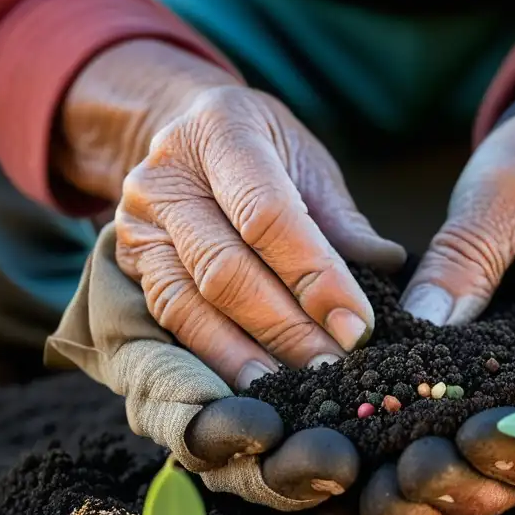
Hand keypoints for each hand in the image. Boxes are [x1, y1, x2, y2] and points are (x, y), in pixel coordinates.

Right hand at [56, 40, 404, 391]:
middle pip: (225, 269)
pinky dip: (213, 354)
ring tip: (294, 388)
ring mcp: (138, 221)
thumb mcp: (303, 157)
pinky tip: (251, 381)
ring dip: (246, 354)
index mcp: (221, 130)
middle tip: (333, 366)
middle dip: (286, 327)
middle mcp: (167, 176)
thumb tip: (387, 266)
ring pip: (189, 303)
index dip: (315, 277)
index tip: (356, 325)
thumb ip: (339, 215)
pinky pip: (170, 317)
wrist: (177, 125)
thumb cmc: (257, 145)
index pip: (267, 215)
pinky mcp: (128, 261)